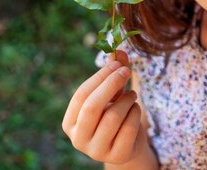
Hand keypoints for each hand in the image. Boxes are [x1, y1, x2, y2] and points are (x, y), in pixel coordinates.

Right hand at [62, 50, 146, 164]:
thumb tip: (119, 50)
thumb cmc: (115, 114)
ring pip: (113, 117)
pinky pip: (129, 127)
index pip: (81, 95)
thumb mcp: (112, 93)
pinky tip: (135, 110)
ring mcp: (96, 151)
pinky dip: (136, 113)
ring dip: (128, 99)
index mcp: (70, 122)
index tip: (117, 64)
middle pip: (93, 107)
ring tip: (132, 96)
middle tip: (127, 71)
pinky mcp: (116, 156)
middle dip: (112, 84)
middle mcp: (78, 139)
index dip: (100, 76)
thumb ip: (113, 72)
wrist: (127, 145)